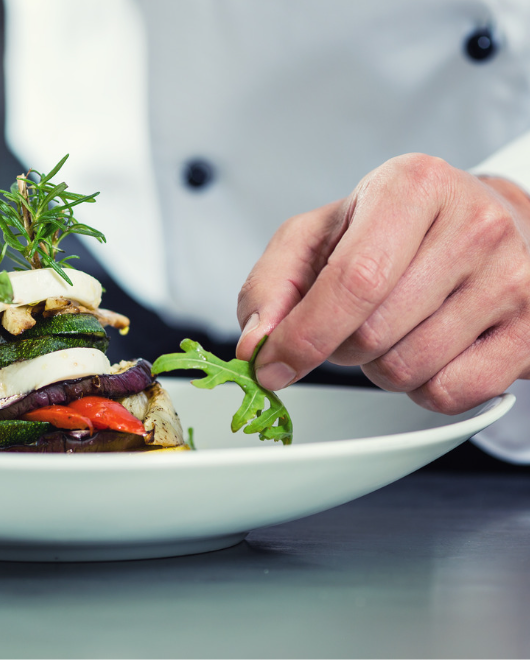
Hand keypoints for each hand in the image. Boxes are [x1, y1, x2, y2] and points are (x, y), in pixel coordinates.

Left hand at [235, 153, 529, 413]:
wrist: (482, 222)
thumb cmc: (392, 230)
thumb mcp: (319, 235)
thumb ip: (272, 284)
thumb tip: (256, 345)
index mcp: (412, 188)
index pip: (353, 280)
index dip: (303, 336)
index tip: (271, 366)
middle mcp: (475, 226)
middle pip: (374, 334)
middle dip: (340, 347)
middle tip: (350, 323)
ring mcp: (515, 278)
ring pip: (409, 369)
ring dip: (378, 368)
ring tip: (393, 328)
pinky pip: (452, 394)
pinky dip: (421, 388)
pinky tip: (428, 349)